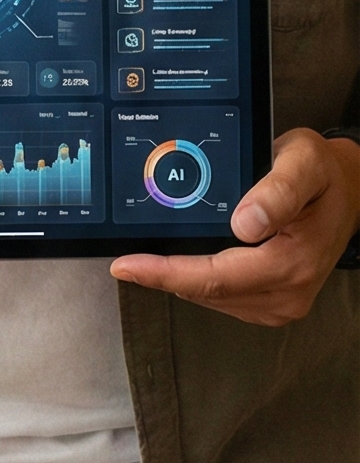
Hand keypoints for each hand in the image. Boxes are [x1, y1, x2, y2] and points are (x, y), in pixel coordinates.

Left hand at [111, 130, 359, 324]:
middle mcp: (290, 292)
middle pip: (210, 292)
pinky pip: (226, 297)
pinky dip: (199, 281)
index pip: (218, 276)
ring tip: (149, 258)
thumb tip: (246, 223)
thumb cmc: (321, 172)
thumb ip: (278, 190)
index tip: (126, 266)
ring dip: (180, 279)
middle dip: (164, 276)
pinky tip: (181, 262)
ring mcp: (284, 301)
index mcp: (294, 262)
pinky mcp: (275, 301)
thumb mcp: (304, 161)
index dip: (167, 272)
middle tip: (125, 259)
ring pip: (214, 299)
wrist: (347, 190)